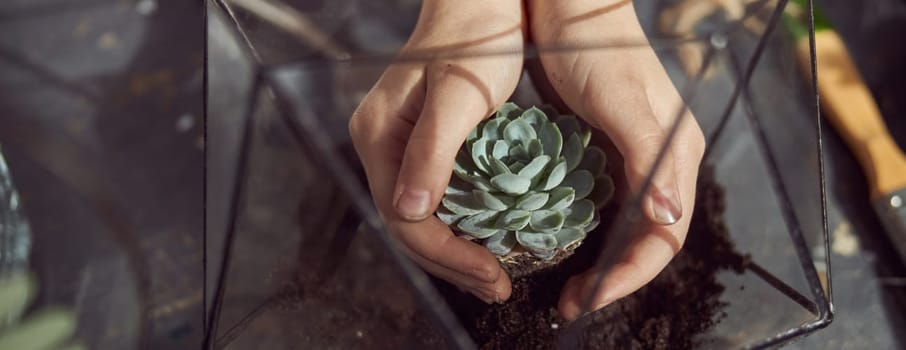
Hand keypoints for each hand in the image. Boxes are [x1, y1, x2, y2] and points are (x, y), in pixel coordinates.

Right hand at [348, 0, 524, 302]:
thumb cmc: (474, 38)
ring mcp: (399, 147)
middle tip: (497, 286)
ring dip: (457, 252)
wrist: (482, 4)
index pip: (404, 217)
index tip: (490, 274)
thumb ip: (433, 152)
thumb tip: (411, 212)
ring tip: (494, 276)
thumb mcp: (459, 95)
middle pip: (408, 225)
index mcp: (379, 135)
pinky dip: (462, 227)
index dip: (447, 253)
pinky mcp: (424, 146)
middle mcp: (381, 145)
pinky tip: (488, 240)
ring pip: (422, 217)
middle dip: (453, 264)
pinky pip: (436, 199)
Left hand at [527, 0, 706, 319]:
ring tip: (569, 284)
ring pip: (629, 227)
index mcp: (675, 155)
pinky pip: (607, 206)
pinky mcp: (610, 152)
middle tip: (572, 301)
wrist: (571, 9)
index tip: (591, 297)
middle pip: (650, 239)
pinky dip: (590, 232)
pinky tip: (562, 242)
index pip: (665, 236)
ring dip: (603, 260)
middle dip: (616, 277)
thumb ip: (650, 159)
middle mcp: (663, 162)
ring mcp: (636, 158)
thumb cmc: (596, 50)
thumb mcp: (624, 103)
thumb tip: (668, 215)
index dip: (631, 274)